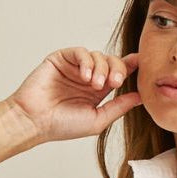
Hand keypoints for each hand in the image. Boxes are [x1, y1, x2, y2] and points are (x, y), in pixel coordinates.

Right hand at [7, 48, 142, 144]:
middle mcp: (88, 77)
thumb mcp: (97, 120)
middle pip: (112, 61)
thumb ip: (118, 107)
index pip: (117, 73)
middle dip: (118, 68)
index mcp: (97, 92)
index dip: (130, 67)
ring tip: (95, 85)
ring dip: (101, 68)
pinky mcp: (61, 59)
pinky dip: (87, 61)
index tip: (141, 64)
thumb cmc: (62, 125)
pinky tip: (86, 76)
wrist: (35, 121)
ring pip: (98, 55)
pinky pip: (80, 52)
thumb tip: (140, 97)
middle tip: (116, 81)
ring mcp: (75, 67)